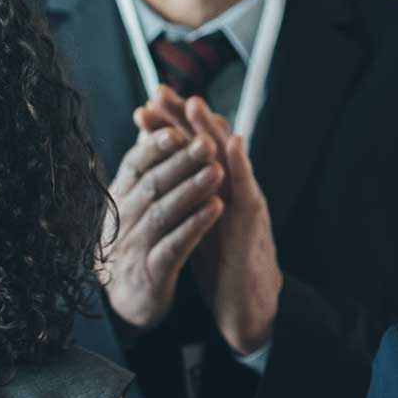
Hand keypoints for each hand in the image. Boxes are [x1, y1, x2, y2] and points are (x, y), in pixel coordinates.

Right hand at [100, 97, 224, 332]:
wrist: (124, 302)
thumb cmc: (132, 243)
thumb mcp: (130, 204)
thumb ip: (143, 167)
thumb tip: (150, 123)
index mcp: (117, 199)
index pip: (133, 167)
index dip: (154, 148)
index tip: (177, 131)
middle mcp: (121, 221)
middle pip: (151, 186)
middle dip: (180, 163)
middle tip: (207, 144)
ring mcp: (134, 247)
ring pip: (163, 214)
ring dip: (191, 191)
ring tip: (217, 172)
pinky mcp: (151, 273)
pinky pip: (174, 246)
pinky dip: (194, 227)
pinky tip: (215, 210)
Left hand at [181, 97, 281, 355]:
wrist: (248, 307)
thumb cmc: (221, 265)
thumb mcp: (194, 224)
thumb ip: (181, 197)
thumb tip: (160, 177)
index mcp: (210, 191)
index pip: (187, 152)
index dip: (168, 129)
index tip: (144, 105)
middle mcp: (229, 190)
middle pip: (206, 146)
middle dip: (183, 118)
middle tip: (161, 90)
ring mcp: (244, 204)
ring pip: (228, 160)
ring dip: (212, 130)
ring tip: (195, 103)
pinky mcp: (253, 226)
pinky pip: (246, 191)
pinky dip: (240, 165)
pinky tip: (231, 144)